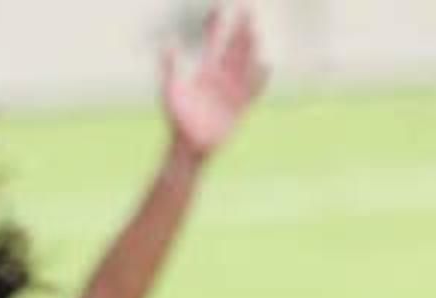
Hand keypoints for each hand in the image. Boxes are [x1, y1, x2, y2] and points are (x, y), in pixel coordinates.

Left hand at [161, 5, 266, 162]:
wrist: (188, 145)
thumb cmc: (178, 118)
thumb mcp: (171, 89)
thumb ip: (170, 65)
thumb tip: (169, 41)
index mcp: (206, 70)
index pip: (213, 40)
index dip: (215, 23)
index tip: (218, 5)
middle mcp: (221, 77)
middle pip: (233, 48)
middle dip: (239, 29)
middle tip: (247, 9)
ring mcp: (231, 90)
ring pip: (243, 64)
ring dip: (248, 48)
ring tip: (253, 30)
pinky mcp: (239, 106)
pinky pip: (251, 90)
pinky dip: (258, 79)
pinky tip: (266, 65)